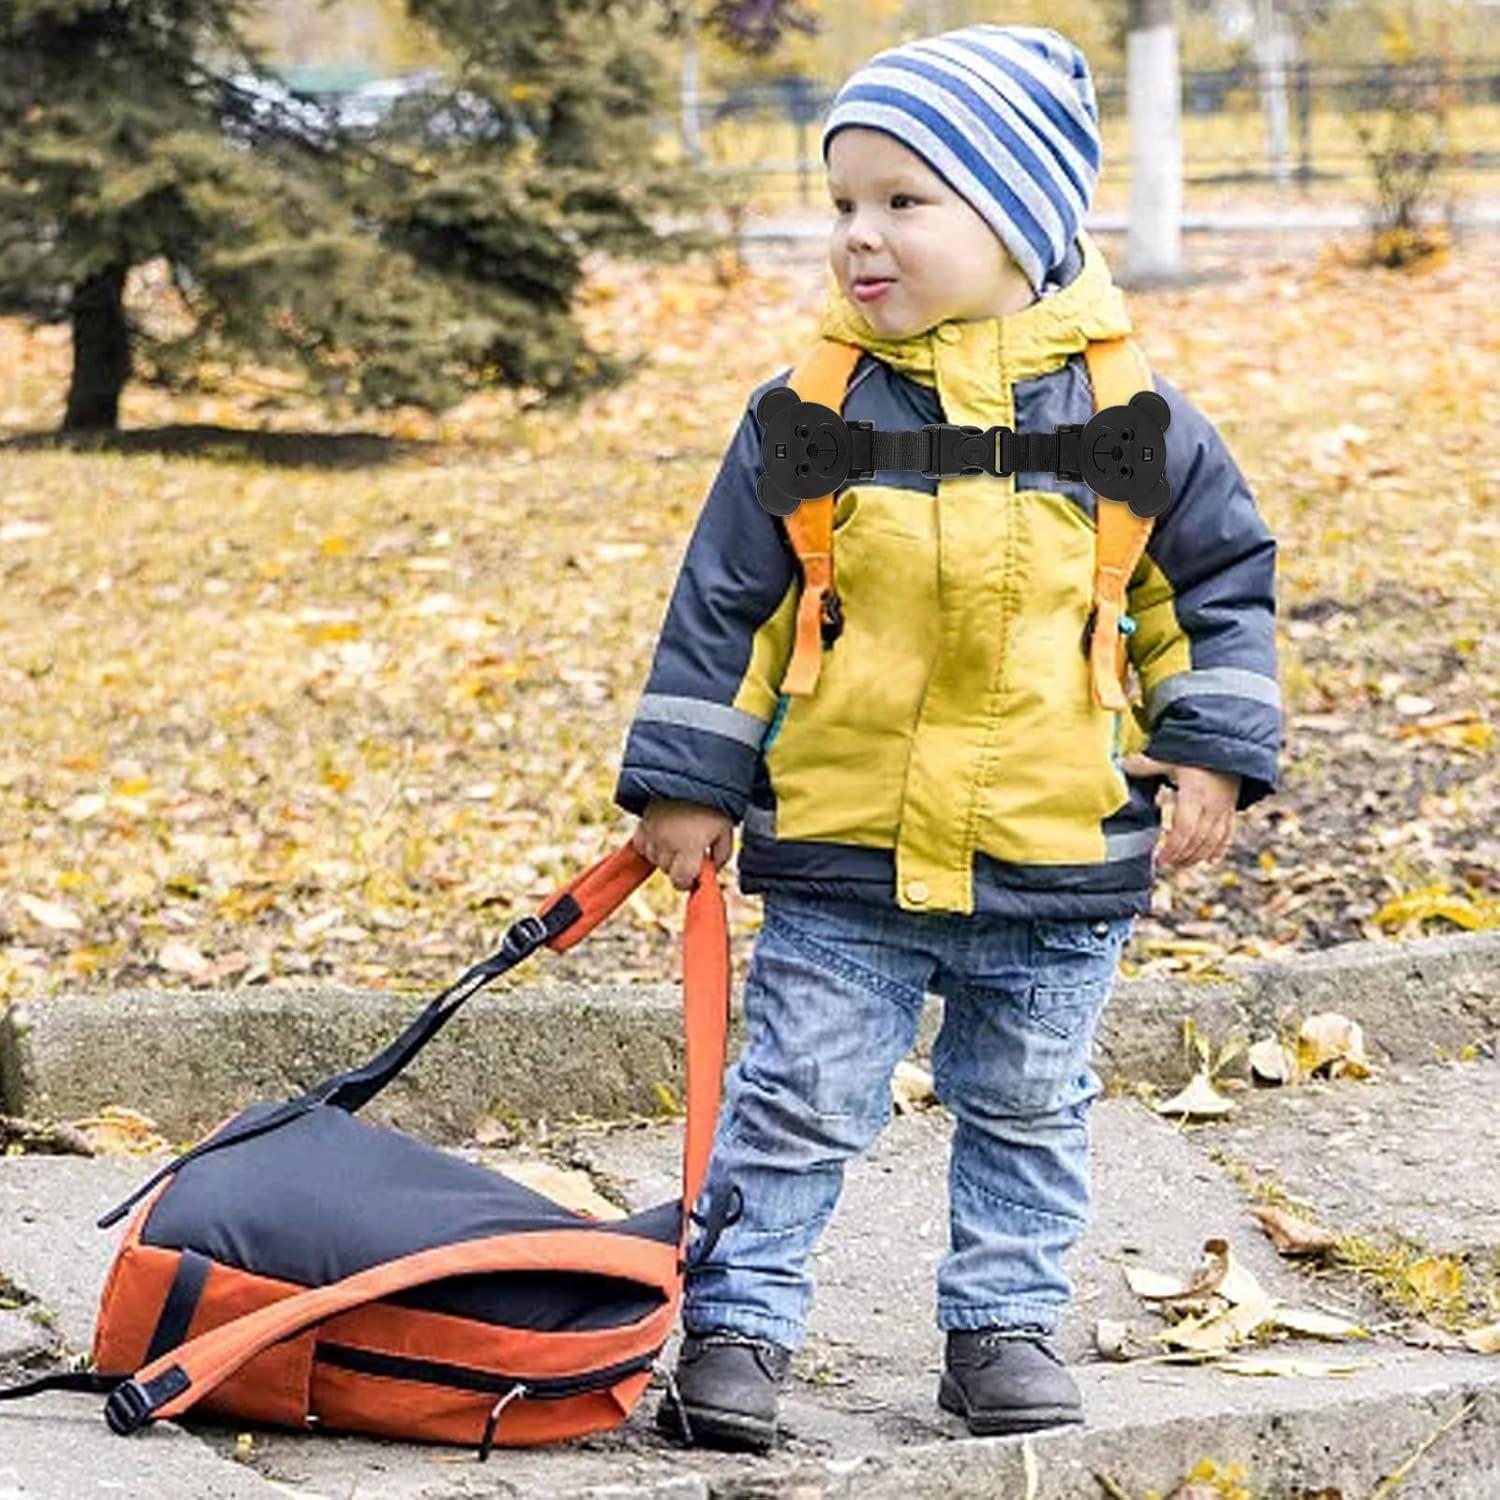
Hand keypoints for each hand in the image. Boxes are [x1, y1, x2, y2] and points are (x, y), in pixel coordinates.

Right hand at [631, 798, 734, 890]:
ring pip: (654, 860)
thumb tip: (711, 870)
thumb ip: (722, 856)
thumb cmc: (712, 804)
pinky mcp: (642, 823)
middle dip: (679, 866)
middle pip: (667, 871)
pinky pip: (641, 846)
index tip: (695, 873)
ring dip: (665, 856)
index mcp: (689, 847)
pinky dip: (651, 846)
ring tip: (678, 839)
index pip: (680, 881)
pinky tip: (664, 836)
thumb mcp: (726, 830)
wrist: (692, 774)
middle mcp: (667, 843)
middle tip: (690, 849)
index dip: (688, 882)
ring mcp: (652, 833)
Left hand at [1119, 754, 1239, 871]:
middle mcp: (1211, 805)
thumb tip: (1120, 765)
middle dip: (1181, 856)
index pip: (1184, 829)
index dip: (1172, 848)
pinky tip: (1210, 861)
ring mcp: (1224, 809)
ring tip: (1180, 866)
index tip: (1159, 860)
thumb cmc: (1195, 750)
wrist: (1230, 743)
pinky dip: (1219, 849)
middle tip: (1165, 865)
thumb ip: (1146, 765)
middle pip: (1198, 840)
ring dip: (1196, 857)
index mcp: (1194, 794)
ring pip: (1213, 841)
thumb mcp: (1170, 756)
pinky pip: (1227, 834)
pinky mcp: (1231, 808)